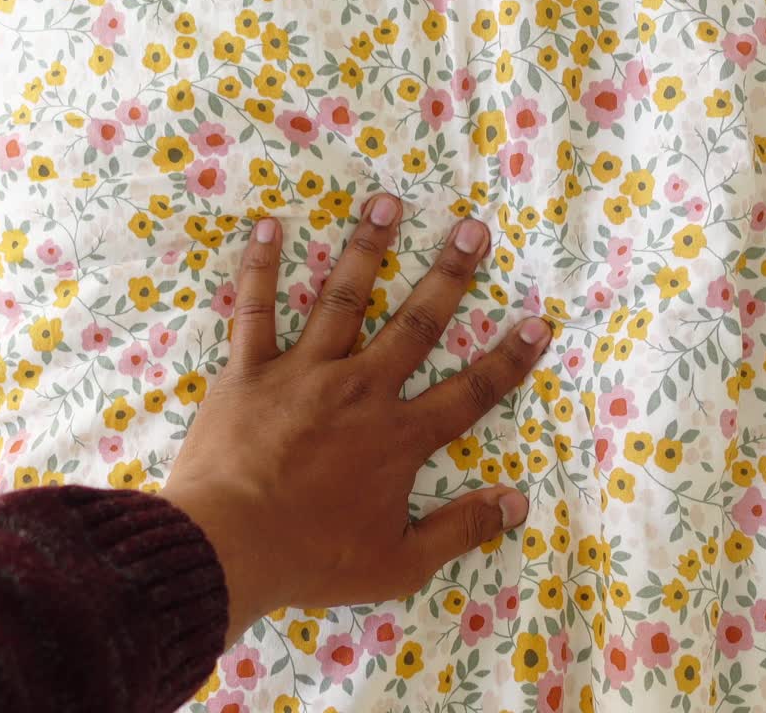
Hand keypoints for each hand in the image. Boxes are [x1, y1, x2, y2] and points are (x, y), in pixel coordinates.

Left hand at [160, 193, 550, 644]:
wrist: (227, 546)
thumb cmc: (311, 558)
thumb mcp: (398, 563)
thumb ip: (459, 529)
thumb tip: (517, 503)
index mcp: (398, 437)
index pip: (469, 393)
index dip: (508, 359)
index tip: (537, 321)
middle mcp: (359, 390)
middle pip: (415, 324)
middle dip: (449, 274)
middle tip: (471, 228)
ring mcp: (302, 373)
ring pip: (342, 299)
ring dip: (367, 248)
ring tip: (386, 203)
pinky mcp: (248, 371)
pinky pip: (254, 309)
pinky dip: (259, 267)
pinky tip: (268, 225)